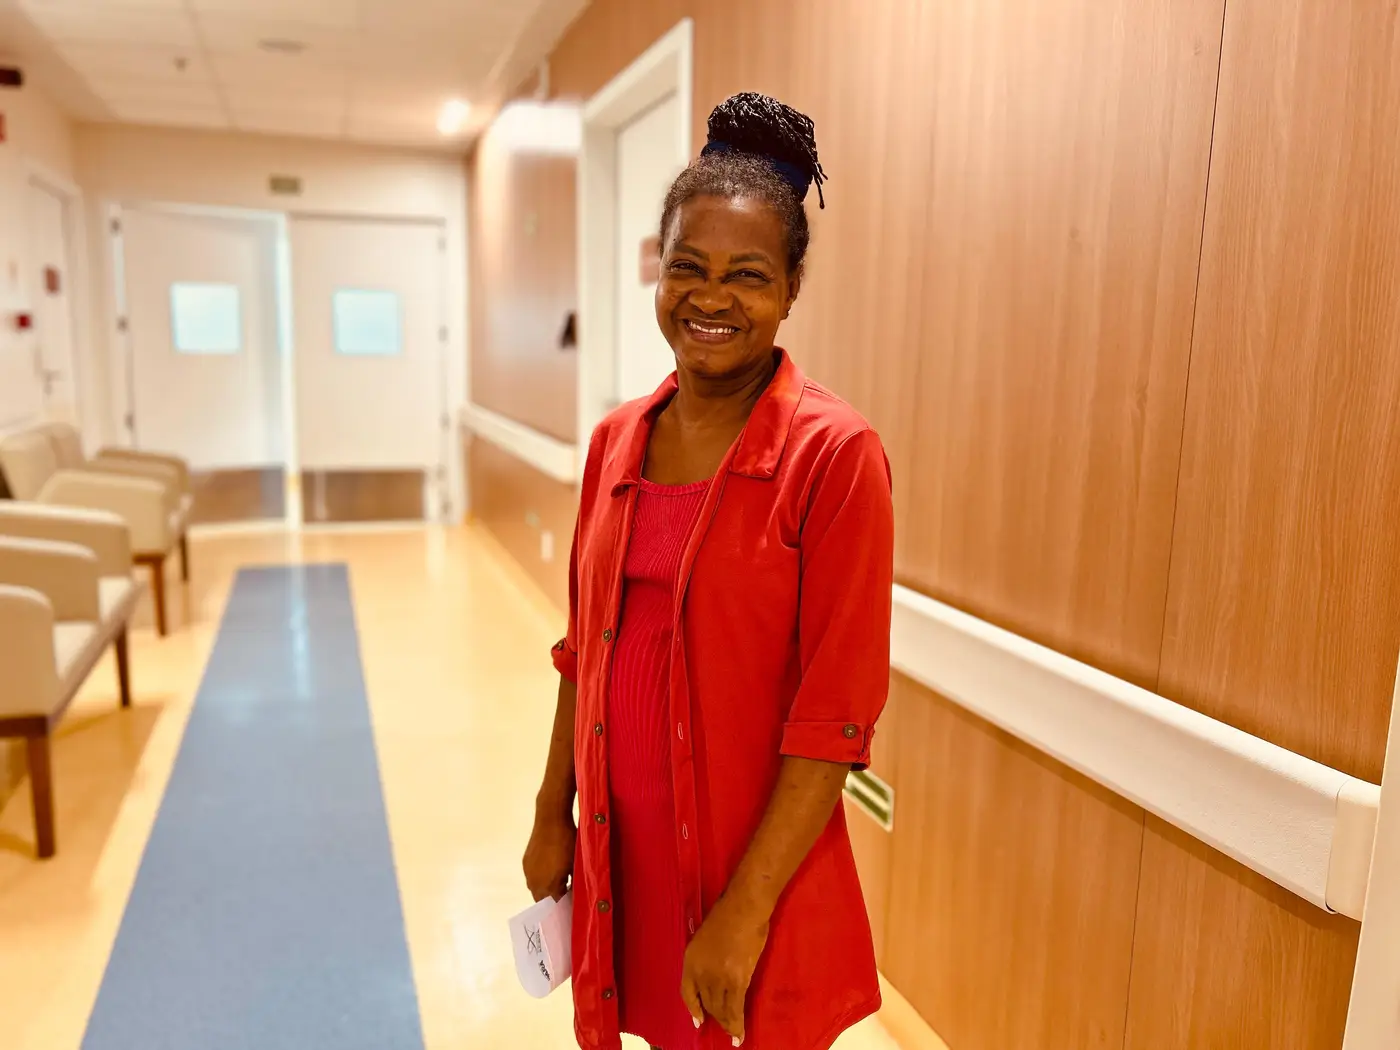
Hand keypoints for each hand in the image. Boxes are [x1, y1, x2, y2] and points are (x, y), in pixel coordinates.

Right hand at [522, 805, 575, 901]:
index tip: (570, 910)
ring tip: (560, 886)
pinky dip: (540, 880)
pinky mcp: (525, 862)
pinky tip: (550, 873)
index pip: (554, 908)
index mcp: (548, 886)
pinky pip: (532, 878)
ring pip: (536, 890)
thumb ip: (573, 884)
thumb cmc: (568, 842)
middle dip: (553, 903)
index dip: (563, 910)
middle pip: (543, 902)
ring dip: (546, 891)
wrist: (550, 819)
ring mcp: (528, 872)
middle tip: (566, 901)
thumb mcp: (575, 865)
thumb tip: (573, 896)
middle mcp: (534, 883)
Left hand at [680, 894, 770, 1044]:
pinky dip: (737, 1024)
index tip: (699, 1020)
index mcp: (690, 959)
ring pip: (721, 1008)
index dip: (693, 1008)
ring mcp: (718, 978)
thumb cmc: (728, 915)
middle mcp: (700, 972)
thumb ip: (706, 958)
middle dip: (715, 1015)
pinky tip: (739, 1034)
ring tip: (733, 1033)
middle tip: (724, 1023)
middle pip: (706, 1002)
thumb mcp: (705, 938)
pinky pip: (735, 1009)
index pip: (687, 992)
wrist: (744, 907)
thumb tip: (714, 973)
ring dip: (727, 1023)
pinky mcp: (736, 980)